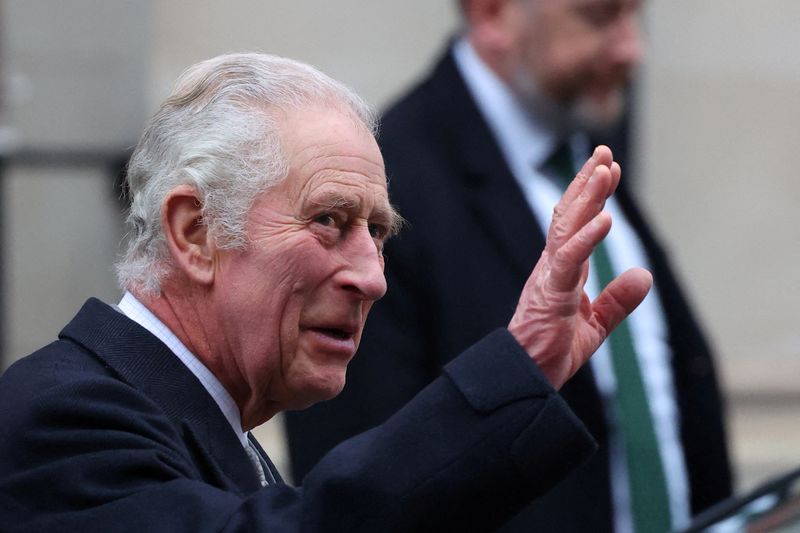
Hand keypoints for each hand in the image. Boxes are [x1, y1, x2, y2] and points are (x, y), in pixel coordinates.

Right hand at [508, 146, 652, 389]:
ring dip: (586, 198)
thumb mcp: (595, 325)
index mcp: (560, 271)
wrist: (526, 379)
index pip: (575, 224)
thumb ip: (618, 300)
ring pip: (567, 228)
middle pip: (568, 215)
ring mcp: (549, 277)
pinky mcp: (550, 294)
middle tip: (604, 152)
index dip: (590, 196)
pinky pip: (568, 260)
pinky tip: (605, 219)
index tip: (607, 169)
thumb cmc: (551, 352)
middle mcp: (551, 266)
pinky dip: (587, 238)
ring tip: (604, 170)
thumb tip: (644, 276)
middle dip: (586, 183)